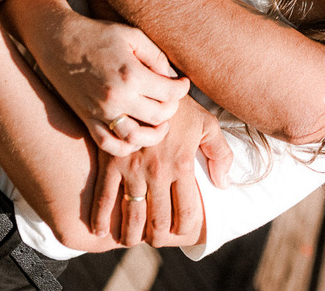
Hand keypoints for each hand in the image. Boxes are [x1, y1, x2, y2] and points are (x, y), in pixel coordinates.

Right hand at [7, 0, 190, 154]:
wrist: (58, 41)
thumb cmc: (98, 35)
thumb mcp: (132, 36)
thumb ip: (156, 57)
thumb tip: (172, 78)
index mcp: (131, 74)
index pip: (170, 93)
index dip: (182, 88)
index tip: (183, 83)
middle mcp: (116, 98)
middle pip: (159, 116)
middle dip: (172, 107)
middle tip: (172, 98)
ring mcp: (100, 112)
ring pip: (136, 138)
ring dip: (154, 133)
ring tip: (161, 123)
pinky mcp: (87, 119)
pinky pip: (109, 145)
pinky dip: (126, 147)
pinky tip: (136, 135)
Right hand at [92, 96, 233, 246]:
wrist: (146, 84)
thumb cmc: (181, 106)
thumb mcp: (207, 124)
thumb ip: (220, 154)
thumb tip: (224, 185)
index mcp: (182, 165)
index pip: (186, 212)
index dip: (184, 230)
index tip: (181, 233)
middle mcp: (156, 172)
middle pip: (157, 220)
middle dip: (157, 236)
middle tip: (156, 239)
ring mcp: (131, 168)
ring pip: (131, 215)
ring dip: (131, 235)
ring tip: (131, 240)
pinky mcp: (110, 161)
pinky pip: (103, 196)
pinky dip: (100, 218)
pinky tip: (100, 233)